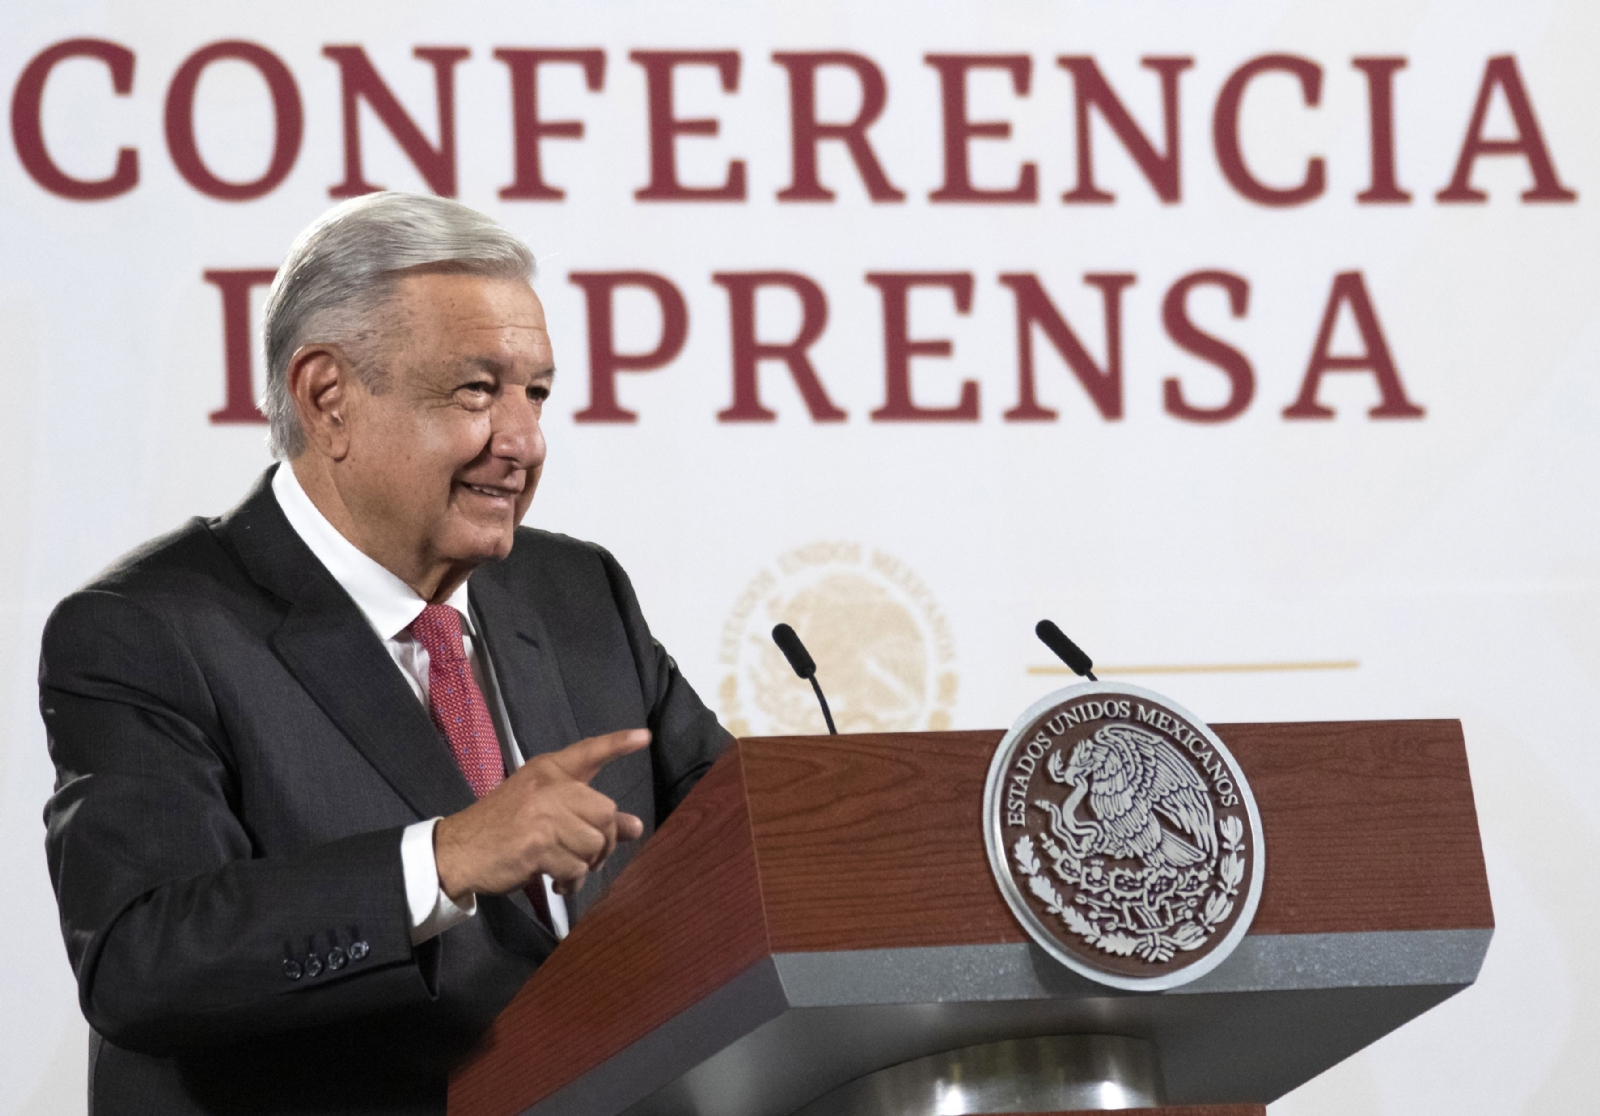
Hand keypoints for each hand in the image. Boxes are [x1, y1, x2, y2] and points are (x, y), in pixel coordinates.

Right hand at [433, 728, 649, 900]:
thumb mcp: (542, 808)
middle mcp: (548, 786)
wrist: (457, 850)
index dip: (617, 743)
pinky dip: (572, 882)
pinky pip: (577, 868)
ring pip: (594, 844)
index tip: (643, 737)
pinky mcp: (538, 846)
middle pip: (606, 812)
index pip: (588, 751)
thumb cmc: (501, 827)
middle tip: (589, 857)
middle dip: (605, 842)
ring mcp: (543, 815)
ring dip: (586, 866)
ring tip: (566, 871)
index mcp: (547, 770)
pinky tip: (556, 882)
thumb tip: (635, 827)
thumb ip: (586, 813)